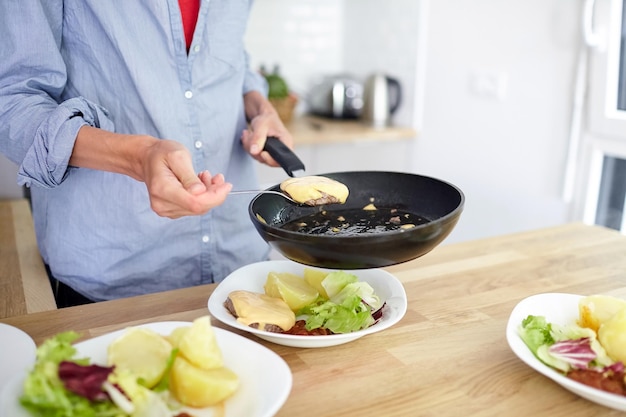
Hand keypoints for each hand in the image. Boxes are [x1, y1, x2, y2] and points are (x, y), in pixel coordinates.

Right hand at [71, 126, 230, 217]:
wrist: (147, 158)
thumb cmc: (162, 154)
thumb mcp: (178, 156)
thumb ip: (188, 175)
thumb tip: (200, 192)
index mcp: (162, 189)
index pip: (195, 203)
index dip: (215, 197)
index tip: (227, 185)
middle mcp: (162, 204)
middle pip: (199, 207)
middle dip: (215, 194)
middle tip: (218, 177)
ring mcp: (165, 210)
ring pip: (199, 208)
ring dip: (209, 194)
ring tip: (206, 176)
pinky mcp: (171, 211)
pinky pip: (194, 207)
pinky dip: (203, 196)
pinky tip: (201, 183)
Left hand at [240, 91, 293, 166]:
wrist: (264, 116)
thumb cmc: (267, 119)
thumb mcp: (261, 125)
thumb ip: (258, 138)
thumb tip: (254, 151)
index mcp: (286, 143)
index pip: (282, 159)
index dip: (270, 160)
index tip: (261, 152)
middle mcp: (282, 150)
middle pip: (268, 160)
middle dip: (255, 150)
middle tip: (249, 135)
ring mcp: (274, 153)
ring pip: (259, 158)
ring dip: (249, 147)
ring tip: (247, 134)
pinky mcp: (267, 153)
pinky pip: (256, 155)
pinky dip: (249, 147)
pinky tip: (248, 137)